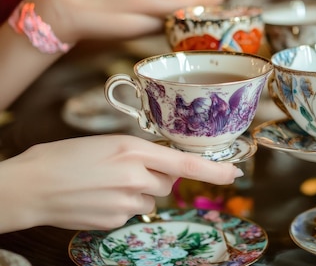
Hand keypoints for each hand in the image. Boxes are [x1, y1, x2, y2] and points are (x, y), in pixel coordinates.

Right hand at [0, 135, 241, 231]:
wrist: (32, 186)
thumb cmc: (66, 157)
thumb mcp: (109, 143)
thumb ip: (143, 153)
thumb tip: (167, 165)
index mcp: (134, 150)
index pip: (185, 164)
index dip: (214, 170)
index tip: (235, 173)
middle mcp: (135, 177)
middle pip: (168, 182)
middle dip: (157, 176)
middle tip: (126, 169)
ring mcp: (126, 203)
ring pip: (151, 198)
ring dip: (139, 191)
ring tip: (107, 183)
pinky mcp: (116, 222)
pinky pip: (133, 212)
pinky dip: (123, 205)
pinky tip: (100, 196)